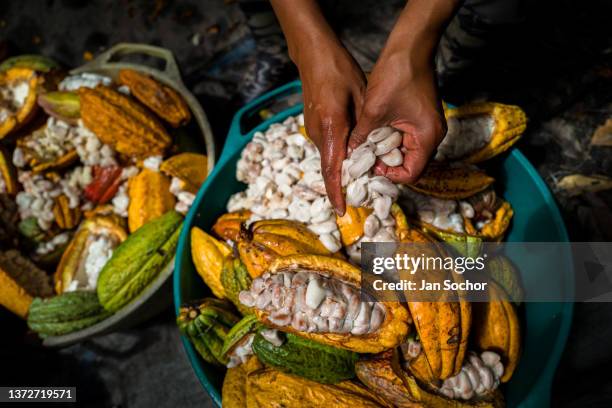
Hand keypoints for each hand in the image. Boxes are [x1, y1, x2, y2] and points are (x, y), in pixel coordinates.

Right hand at [298, 44, 365, 214]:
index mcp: (331, 129)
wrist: (314, 55)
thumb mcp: (361, 97)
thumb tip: (368, 151)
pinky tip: (357, 148)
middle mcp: (318, 134)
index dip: (336, 192)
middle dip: (346, 182)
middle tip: (365, 190)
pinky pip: (328, 145)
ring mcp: (313, 130)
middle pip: (332, 166)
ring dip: (346, 164)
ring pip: (331, 155)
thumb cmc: (339, 71)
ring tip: (367, 168)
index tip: (341, 210)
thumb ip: (364, 128)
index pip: (331, 169)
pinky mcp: (314, 125)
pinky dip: (341, 152)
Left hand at [349, 51, 445, 183]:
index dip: (390, 175)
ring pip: (406, 152)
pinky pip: (406, 139)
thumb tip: (349, 153)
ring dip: (387, 153)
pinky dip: (390, 140)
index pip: (411, 174)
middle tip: (364, 160)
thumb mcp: (374, 110)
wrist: (410, 47)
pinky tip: (373, 135)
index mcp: (427, 136)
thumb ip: (362, 136)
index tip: (370, 167)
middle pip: (410, 165)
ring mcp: (428, 127)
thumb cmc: (397, 74)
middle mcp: (432, 135)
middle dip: (386, 165)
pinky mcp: (421, 118)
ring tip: (366, 149)